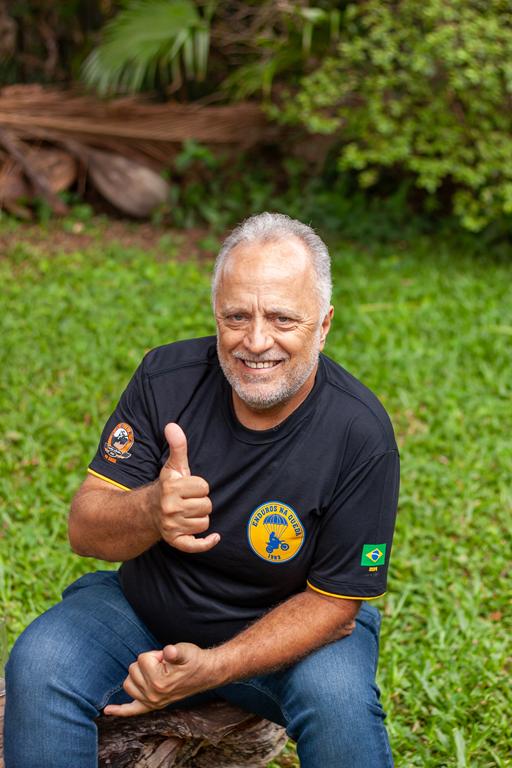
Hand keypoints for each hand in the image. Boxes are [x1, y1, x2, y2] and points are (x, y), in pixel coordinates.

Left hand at [103, 643, 219, 716]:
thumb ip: (175, 652)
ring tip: (158, 672)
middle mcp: (153, 696)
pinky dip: (119, 711)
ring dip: (139, 675)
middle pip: (132, 670)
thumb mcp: (186, 651)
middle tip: (165, 665)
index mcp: (159, 683)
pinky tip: (107, 710)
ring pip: (128, 683)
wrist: (206, 673)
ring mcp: (151, 702)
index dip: (155, 654)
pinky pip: (131, 710)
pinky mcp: (151, 705)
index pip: (142, 659)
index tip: (168, 659)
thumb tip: (169, 651)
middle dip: (147, 662)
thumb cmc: (194, 660)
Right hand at [151, 423, 218, 552]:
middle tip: (188, 501)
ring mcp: (171, 526)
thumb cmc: (167, 487)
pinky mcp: (175, 541)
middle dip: (200, 502)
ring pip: (204, 522)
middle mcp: (170, 508)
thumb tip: (172, 425)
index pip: (204, 487)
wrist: (147, 511)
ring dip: (200, 518)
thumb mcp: (172, 466)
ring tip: (188, 513)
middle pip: (207, 506)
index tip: (189, 487)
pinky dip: (206, 543)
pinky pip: (195, 546)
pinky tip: (215, 537)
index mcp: (171, 488)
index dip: (199, 486)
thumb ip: (177, 446)